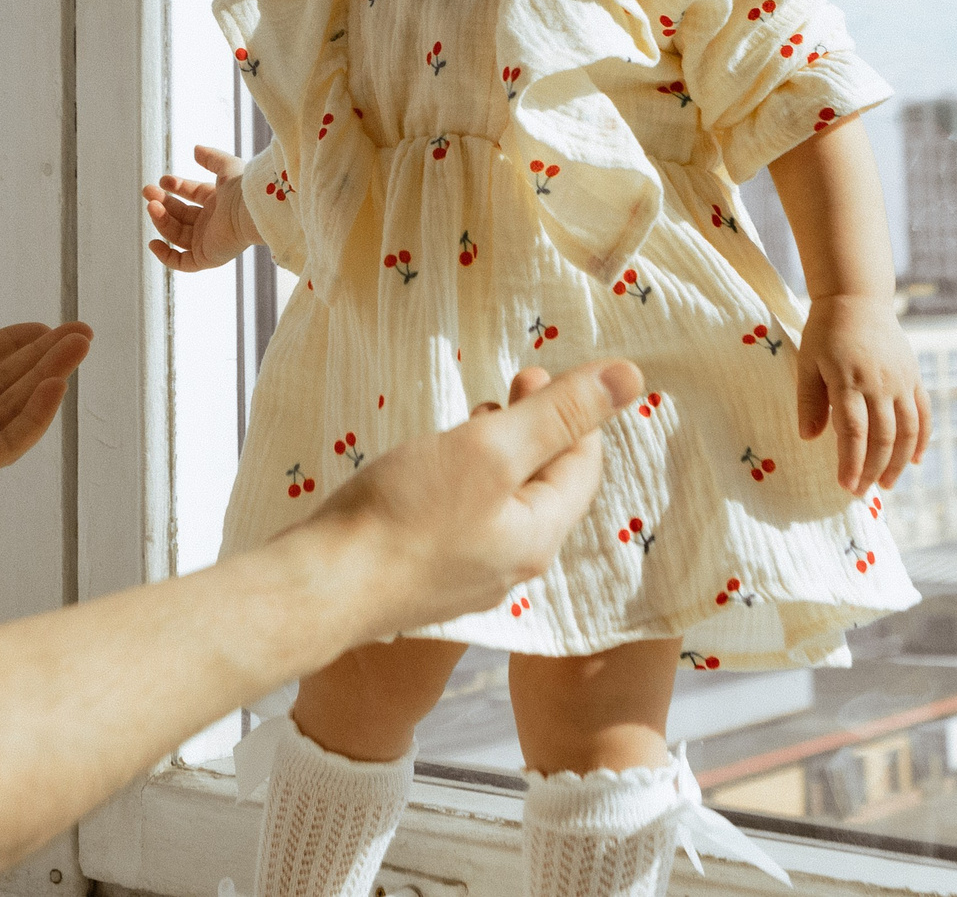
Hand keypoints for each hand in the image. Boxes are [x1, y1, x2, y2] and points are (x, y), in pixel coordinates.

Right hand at [143, 143, 258, 272]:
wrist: (250, 210)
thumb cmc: (244, 189)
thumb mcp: (226, 167)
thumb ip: (212, 158)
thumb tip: (195, 149)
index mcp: (219, 202)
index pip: (192, 195)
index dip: (176, 187)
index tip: (162, 180)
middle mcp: (212, 223)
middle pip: (181, 215)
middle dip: (163, 203)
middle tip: (148, 191)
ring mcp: (208, 241)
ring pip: (177, 234)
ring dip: (161, 221)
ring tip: (152, 206)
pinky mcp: (206, 257)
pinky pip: (182, 262)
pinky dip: (165, 256)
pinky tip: (153, 243)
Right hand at [314, 360, 642, 632]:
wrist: (323, 587)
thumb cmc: (405, 516)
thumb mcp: (490, 449)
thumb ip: (559, 413)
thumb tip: (633, 377)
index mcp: (539, 535)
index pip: (582, 465)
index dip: (573, 410)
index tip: (532, 370)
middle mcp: (512, 562)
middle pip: (544, 485)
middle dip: (537, 428)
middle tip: (510, 383)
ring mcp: (468, 575)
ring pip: (501, 501)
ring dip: (498, 452)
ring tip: (471, 419)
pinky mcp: (427, 575)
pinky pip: (463, 520)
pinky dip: (462, 481)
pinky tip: (430, 466)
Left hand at [794, 295, 927, 496]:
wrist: (857, 299)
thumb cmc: (825, 332)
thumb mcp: (807, 362)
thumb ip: (809, 400)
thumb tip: (808, 438)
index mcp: (849, 381)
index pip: (854, 433)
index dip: (851, 463)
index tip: (845, 486)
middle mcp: (879, 384)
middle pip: (882, 437)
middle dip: (872, 469)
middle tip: (861, 492)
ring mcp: (900, 381)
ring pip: (906, 430)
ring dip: (898, 461)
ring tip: (887, 484)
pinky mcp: (913, 377)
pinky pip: (923, 413)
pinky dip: (922, 438)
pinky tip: (914, 460)